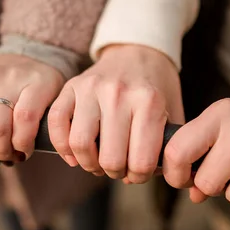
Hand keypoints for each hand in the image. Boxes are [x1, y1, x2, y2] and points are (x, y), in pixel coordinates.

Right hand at [48, 45, 184, 183]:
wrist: (139, 50)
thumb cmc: (157, 88)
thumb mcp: (173, 113)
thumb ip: (164, 147)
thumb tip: (134, 178)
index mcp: (149, 102)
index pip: (141, 162)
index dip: (139, 176)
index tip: (138, 172)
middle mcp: (119, 94)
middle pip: (110, 159)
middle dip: (114, 173)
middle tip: (118, 168)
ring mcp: (92, 88)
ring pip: (80, 144)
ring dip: (88, 163)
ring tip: (97, 163)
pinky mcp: (71, 85)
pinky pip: (56, 123)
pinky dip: (62, 147)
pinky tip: (74, 154)